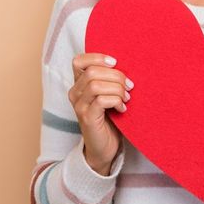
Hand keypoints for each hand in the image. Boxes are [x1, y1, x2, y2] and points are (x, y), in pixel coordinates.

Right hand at [68, 53, 133, 174]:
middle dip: (116, 76)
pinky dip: (115, 101)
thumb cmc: (110, 117)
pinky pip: (101, 101)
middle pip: (92, 71)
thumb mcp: (109, 93)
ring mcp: (79, 106)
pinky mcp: (87, 118)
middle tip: (129, 86)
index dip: (97, 57)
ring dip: (117, 89)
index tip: (116, 63)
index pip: (79, 61)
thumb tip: (126, 64)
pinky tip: (122, 108)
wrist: (105, 146)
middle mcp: (75, 93)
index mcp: (79, 83)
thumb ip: (110, 79)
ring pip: (96, 85)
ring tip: (126, 98)